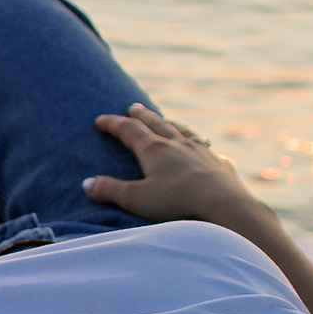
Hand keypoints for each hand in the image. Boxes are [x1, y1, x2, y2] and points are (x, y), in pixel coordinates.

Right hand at [82, 104, 271, 231]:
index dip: (113, 124)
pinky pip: (209, 149)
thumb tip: (87, 184)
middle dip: (142, 116)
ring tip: (167, 121)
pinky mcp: (220, 165)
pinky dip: (202, 145)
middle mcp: (178, 144)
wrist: (225, 205)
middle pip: (157, 124)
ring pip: (183, 131)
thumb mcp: (137, 200)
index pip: (129, 130)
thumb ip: (110, 191)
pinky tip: (207, 147)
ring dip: (171, 124)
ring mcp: (201, 152)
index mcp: (154, 149)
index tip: (101, 120)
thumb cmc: (177, 202)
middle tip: (133, 108)